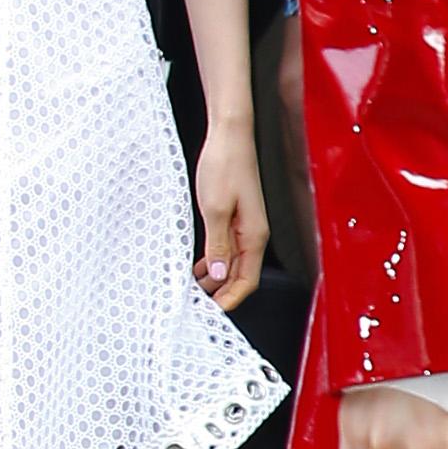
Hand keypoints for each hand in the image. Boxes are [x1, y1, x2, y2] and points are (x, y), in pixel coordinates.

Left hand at [192, 121, 268, 309]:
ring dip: (216, 278)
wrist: (230, 135)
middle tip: (196, 304)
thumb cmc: (225, 165)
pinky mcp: (236, 216)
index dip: (230, 299)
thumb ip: (218, 244)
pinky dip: (214, 261)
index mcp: (254, 235)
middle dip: (221, 293)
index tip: (211, 312)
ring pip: (233, 263)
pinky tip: (199, 266)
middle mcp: (254, 234)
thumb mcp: (215, 208)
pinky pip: (227, 247)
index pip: (247, 280)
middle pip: (241, 275)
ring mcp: (245, 226)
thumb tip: (220, 274)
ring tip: (193, 288)